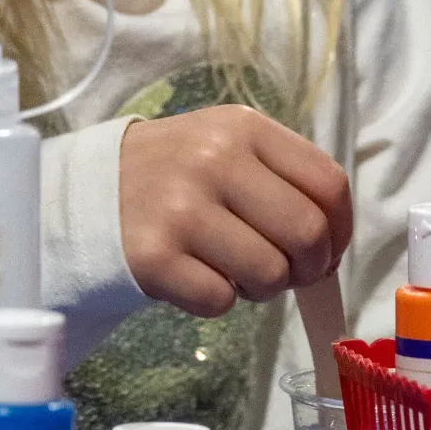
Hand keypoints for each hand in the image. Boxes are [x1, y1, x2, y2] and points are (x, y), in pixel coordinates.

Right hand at [118, 107, 351, 317]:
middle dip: (307, 267)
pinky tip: (196, 275)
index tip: (327, 249)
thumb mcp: (228, 146)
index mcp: (243, 128)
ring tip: (235, 270)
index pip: (328, 184)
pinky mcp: (153, 257)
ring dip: (262, 288)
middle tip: (284, 271)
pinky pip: (220, 301)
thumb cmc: (178, 174)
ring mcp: (181, 208)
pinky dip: (217, 300)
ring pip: (269, 275)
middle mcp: (214, 160)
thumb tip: (333, 245)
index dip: (341, 229)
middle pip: (307, 234)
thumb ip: (284, 179)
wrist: (89, 191)